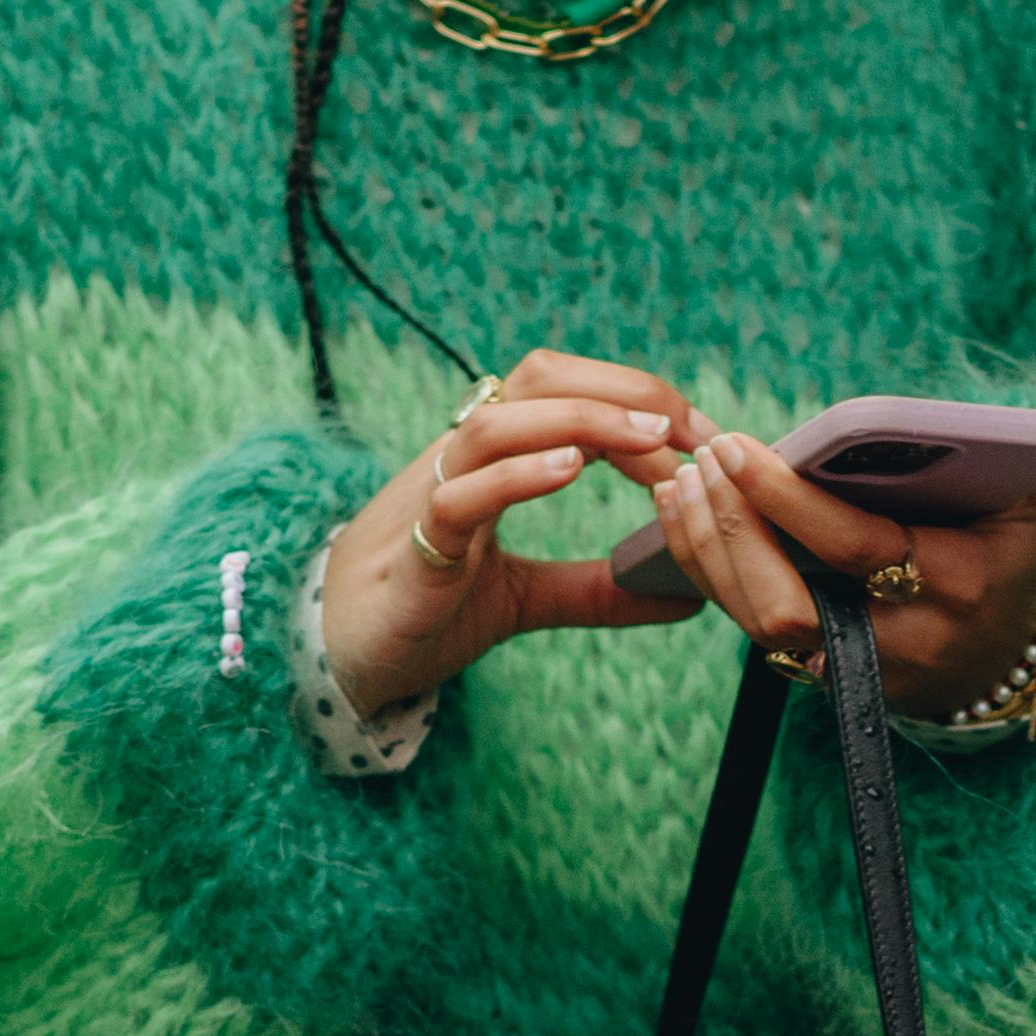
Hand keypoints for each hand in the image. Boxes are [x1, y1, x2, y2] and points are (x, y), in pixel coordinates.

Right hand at [321, 351, 722, 718]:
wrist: (339, 656)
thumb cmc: (425, 612)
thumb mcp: (527, 597)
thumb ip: (598, 588)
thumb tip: (680, 594)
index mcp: (491, 459)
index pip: (562, 386)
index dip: (632, 392)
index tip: (697, 433)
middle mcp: (461, 460)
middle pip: (538, 379)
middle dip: (620, 390)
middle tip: (688, 431)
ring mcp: (433, 497)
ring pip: (499, 424)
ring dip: (583, 422)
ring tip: (648, 442)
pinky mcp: (417, 550)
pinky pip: (460, 495)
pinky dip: (518, 476)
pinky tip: (570, 472)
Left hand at [642, 379, 1035, 719]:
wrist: (993, 655)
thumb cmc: (1004, 550)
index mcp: (954, 585)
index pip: (861, 550)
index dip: (793, 506)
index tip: (744, 449)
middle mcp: (902, 639)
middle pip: (796, 603)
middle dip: (738, 533)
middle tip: (706, 458)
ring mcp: (854, 665)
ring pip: (762, 626)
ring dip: (711, 554)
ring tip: (684, 480)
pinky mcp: (814, 673)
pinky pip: (749, 629)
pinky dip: (706, 571)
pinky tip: (680, 510)